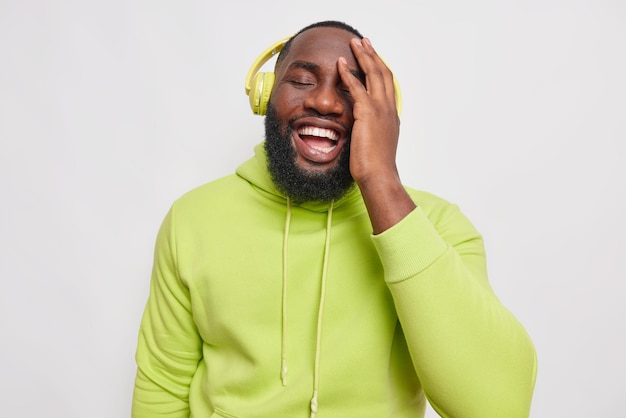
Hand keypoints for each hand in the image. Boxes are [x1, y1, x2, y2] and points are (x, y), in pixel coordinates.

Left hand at [338, 37, 400, 185]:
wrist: (379, 175)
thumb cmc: (376, 167)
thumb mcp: (377, 145)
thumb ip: (373, 133)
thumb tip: (366, 133)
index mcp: (392, 116)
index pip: (388, 86)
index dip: (381, 69)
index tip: (374, 58)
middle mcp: (389, 108)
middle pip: (383, 73)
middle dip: (373, 55)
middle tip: (365, 42)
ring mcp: (380, 109)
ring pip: (373, 74)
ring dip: (363, 56)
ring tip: (354, 43)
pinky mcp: (367, 113)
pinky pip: (357, 87)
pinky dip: (349, 73)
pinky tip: (341, 63)